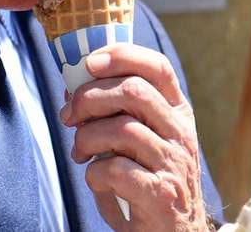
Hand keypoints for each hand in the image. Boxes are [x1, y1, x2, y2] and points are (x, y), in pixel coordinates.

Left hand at [59, 43, 210, 230]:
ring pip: (120, 129)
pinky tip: (96, 180)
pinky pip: (115, 169)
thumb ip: (120, 114)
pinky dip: (95, 174)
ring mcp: (173, 163)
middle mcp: (180, 133)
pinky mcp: (160, 194)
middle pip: (134, 91)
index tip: (89, 62)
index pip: (158, 67)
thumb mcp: (144, 141)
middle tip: (69, 116)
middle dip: (89, 97)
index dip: (122, 56)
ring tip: (81, 153)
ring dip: (87, 139)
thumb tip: (76, 87)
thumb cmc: (150, 182)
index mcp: (178, 113)